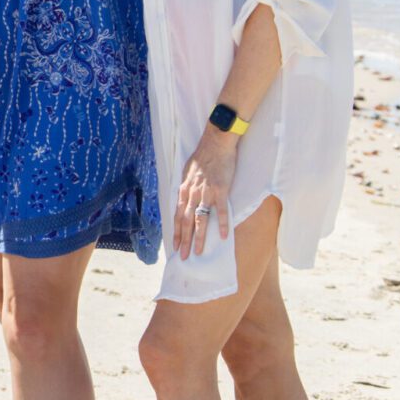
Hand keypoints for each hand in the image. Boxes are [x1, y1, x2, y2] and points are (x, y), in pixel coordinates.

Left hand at [173, 128, 238, 257]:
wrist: (216, 142)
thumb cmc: (202, 157)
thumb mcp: (187, 172)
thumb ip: (186, 187)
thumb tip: (183, 198)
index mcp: (184, 190)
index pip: (177, 215)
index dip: (176, 232)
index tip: (175, 246)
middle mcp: (192, 193)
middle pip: (186, 221)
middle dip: (184, 241)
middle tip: (183, 257)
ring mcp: (206, 192)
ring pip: (200, 220)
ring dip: (199, 238)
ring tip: (199, 252)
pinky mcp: (221, 190)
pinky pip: (221, 210)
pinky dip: (222, 224)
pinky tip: (224, 236)